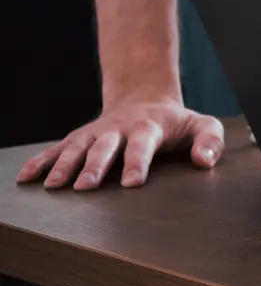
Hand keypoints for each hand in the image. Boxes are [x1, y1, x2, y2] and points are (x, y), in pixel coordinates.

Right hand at [15, 98, 224, 190]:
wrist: (144, 99)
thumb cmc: (176, 122)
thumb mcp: (201, 125)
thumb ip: (210, 140)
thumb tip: (205, 161)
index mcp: (148, 128)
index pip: (142, 145)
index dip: (137, 163)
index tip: (132, 183)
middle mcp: (118, 130)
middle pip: (105, 147)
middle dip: (95, 166)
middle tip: (86, 186)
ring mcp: (96, 133)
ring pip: (77, 148)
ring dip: (65, 165)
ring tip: (55, 186)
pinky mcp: (79, 138)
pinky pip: (57, 149)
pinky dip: (40, 162)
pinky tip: (26, 177)